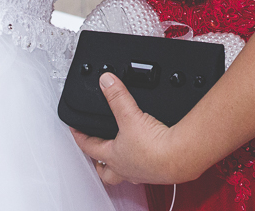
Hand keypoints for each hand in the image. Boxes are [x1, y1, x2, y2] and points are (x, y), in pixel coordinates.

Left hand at [72, 72, 193, 185]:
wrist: (180, 158)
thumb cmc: (154, 147)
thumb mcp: (130, 116)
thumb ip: (117, 96)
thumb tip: (106, 82)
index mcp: (113, 157)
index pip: (89, 147)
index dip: (79, 136)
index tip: (74, 129)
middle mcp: (125, 169)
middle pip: (105, 171)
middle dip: (98, 164)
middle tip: (95, 156)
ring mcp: (141, 173)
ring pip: (124, 174)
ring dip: (121, 166)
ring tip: (121, 156)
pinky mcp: (158, 173)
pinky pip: (144, 171)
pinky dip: (142, 163)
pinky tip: (147, 155)